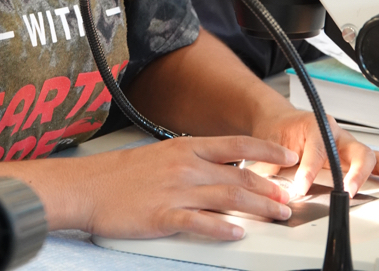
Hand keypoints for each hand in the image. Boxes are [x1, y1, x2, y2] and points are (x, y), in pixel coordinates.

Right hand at [0, 135, 297, 239]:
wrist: (88, 186)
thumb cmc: (121, 174)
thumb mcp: (160, 157)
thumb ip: (191, 162)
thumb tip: (218, 171)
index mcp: (185, 148)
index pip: (236, 144)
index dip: (265, 150)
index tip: (287, 156)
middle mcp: (185, 166)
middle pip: (238, 175)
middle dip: (269, 187)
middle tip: (290, 197)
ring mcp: (176, 191)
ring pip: (228, 198)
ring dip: (257, 207)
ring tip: (277, 215)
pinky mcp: (164, 217)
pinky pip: (199, 223)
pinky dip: (221, 228)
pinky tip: (237, 233)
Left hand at [251, 108, 378, 197]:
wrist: (279, 121)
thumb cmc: (278, 129)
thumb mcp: (269, 142)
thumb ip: (270, 163)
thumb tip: (270, 185)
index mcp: (316, 125)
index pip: (319, 148)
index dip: (310, 169)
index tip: (301, 186)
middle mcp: (336, 134)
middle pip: (356, 150)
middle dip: (355, 171)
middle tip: (346, 190)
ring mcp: (346, 146)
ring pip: (369, 157)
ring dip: (368, 175)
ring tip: (364, 193)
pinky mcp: (352, 158)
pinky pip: (373, 165)